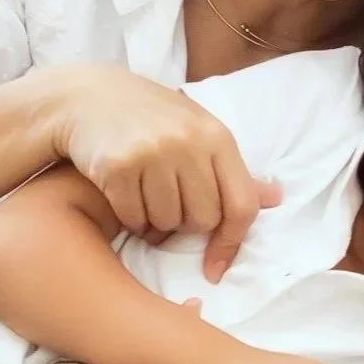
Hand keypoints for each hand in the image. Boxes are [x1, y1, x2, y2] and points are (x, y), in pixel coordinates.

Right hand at [54, 65, 279, 280]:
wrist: (88, 96)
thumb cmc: (152, 118)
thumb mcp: (198, 131)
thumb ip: (232, 169)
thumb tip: (276, 198)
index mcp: (216, 136)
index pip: (241, 205)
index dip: (231, 242)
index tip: (215, 267)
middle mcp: (188, 143)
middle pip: (202, 221)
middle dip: (185, 224)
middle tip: (169, 204)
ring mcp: (152, 153)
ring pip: (166, 224)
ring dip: (155, 223)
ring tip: (146, 196)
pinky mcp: (118, 166)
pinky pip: (134, 219)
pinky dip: (130, 218)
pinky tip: (124, 195)